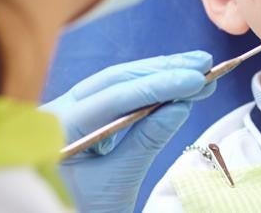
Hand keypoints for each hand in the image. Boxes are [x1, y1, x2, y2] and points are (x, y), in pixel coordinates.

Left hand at [41, 51, 215, 211]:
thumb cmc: (80, 211)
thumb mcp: (116, 183)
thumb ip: (146, 141)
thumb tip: (181, 105)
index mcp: (57, 129)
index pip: (114, 96)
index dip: (159, 85)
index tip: (197, 78)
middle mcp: (57, 111)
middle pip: (115, 80)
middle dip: (162, 71)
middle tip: (203, 64)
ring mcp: (67, 112)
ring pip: (116, 83)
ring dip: (159, 75)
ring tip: (198, 68)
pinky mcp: (82, 118)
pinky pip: (115, 96)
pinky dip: (147, 90)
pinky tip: (174, 84)